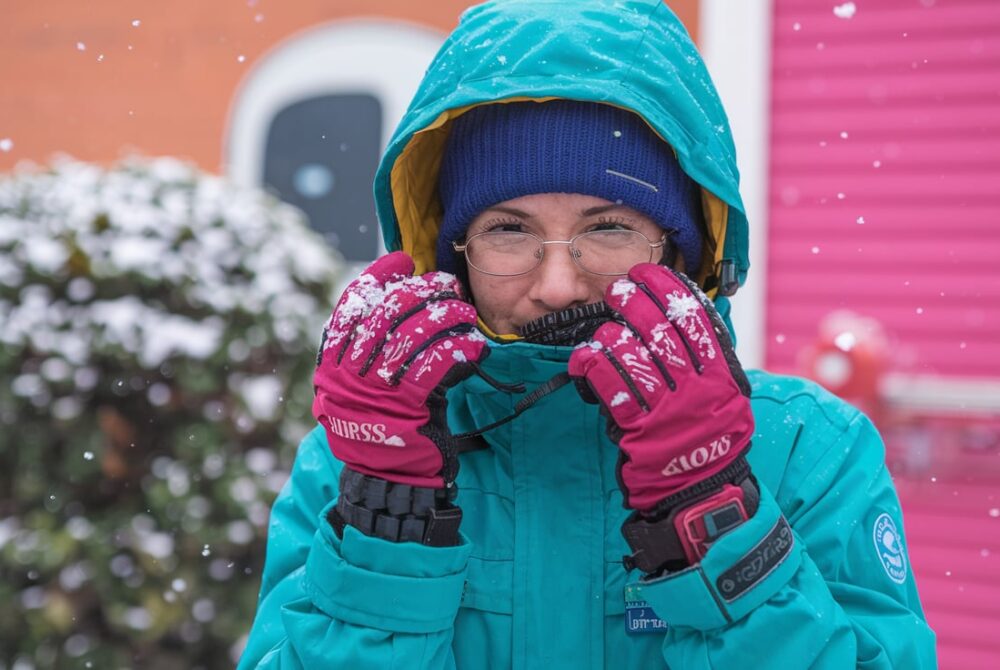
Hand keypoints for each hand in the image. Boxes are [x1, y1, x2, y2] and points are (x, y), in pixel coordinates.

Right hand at [313, 252, 487, 488]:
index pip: (351, 305)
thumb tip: (402, 294)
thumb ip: (375, 348)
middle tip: (446, 285)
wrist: (389, 480)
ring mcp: (375, 389)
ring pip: (415, 333)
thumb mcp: (367, 385)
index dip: (377, 278)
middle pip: (387, 312)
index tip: (401, 261)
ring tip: (464, 313)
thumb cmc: (384, 426)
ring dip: (447, 316)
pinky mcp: (408, 405)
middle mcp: (348, 373)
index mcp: (334, 363)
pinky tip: (473, 346)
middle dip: (421, 291)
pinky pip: (438, 362)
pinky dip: (459, 348)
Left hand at [568, 264, 753, 513]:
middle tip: (618, 289)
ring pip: (633, 355)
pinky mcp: (640, 430)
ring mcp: (668, 410)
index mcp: (721, 377)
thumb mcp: (725, 397)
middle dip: (634, 301)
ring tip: (604, 329)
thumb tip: (683, 316)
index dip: (668, 290)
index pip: (694, 319)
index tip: (649, 272)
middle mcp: (697, 389)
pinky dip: (595, 367)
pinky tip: (585, 359)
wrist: (701, 491)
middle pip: (661, 330)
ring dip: (611, 334)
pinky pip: (613, 387)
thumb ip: (709, 361)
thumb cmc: (709, 439)